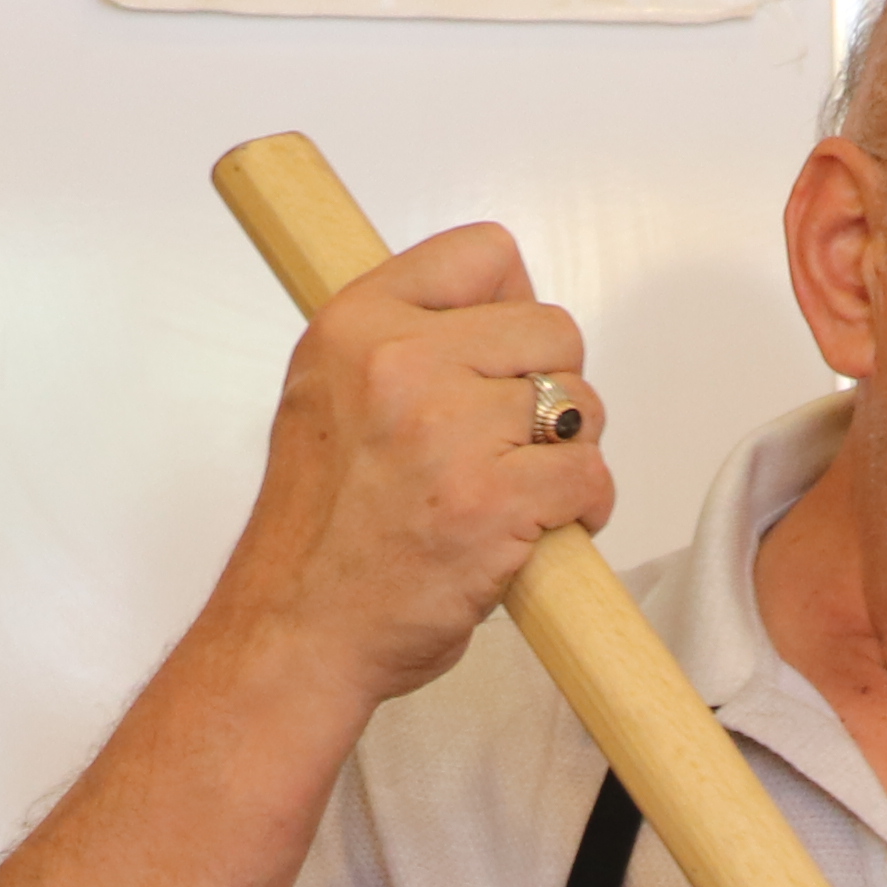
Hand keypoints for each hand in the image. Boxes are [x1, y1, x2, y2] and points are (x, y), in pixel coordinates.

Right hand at [205, 223, 614, 718]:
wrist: (298, 633)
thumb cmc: (320, 536)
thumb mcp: (328, 397)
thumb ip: (400, 343)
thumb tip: (500, 314)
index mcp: (356, 324)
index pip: (484, 252)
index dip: (511, 306)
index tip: (499, 357)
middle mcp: (400, 363)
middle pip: (552, 328)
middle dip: (549, 387)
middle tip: (509, 443)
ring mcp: (449, 431)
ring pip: (580, 405)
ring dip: (566, 453)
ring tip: (519, 491)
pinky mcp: (494, 501)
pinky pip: (589, 474)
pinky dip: (584, 507)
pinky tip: (542, 528)